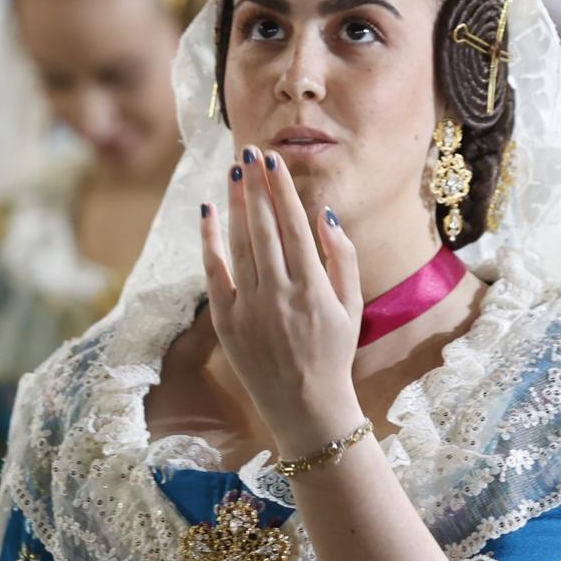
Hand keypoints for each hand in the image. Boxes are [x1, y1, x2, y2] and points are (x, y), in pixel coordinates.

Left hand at [201, 146, 364, 455]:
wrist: (307, 407)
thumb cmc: (334, 353)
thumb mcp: (353, 305)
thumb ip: (342, 257)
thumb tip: (323, 214)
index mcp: (314, 287)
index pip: (293, 224)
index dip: (282, 190)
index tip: (274, 162)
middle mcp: (280, 293)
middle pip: (264, 226)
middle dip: (257, 186)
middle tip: (249, 152)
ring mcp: (251, 307)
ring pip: (240, 243)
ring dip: (236, 204)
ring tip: (234, 172)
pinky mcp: (227, 321)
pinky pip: (215, 272)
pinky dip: (209, 241)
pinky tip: (208, 212)